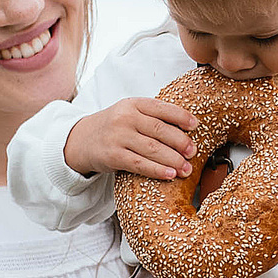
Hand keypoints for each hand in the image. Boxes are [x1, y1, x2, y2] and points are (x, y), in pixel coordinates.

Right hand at [64, 98, 199, 180]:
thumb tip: (186, 129)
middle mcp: (124, 118)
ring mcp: (117, 137)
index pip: (162, 108)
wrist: (81, 140)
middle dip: (181, 143)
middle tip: (193, 152)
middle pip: (160, 130)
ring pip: (153, 149)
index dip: (181, 117)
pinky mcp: (113, 156)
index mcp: (133, 103)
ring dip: (174, 160)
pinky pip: (140, 164)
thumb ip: (152, 116)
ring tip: (186, 168)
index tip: (195, 126)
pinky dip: (158, 170)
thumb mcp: (129, 113)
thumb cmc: (113, 127)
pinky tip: (170, 174)